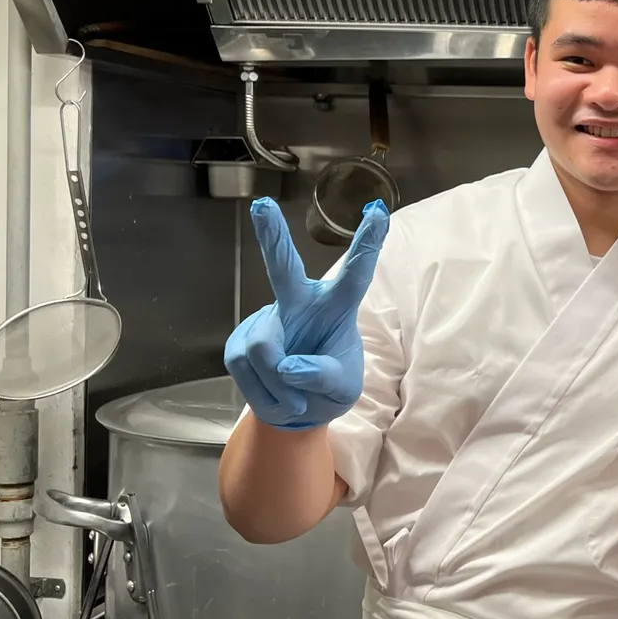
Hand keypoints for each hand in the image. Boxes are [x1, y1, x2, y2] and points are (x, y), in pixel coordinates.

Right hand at [224, 197, 389, 429]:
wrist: (297, 412)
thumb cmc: (329, 387)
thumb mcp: (343, 387)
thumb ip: (323, 375)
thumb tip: (288, 367)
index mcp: (336, 308)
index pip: (356, 273)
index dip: (368, 243)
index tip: (378, 211)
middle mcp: (300, 305)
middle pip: (285, 267)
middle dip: (272, 236)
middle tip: (262, 206)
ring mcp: (267, 321)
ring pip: (265, 349)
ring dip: (279, 385)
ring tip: (293, 396)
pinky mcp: (240, 341)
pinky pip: (247, 368)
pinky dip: (263, 392)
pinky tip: (273, 394)